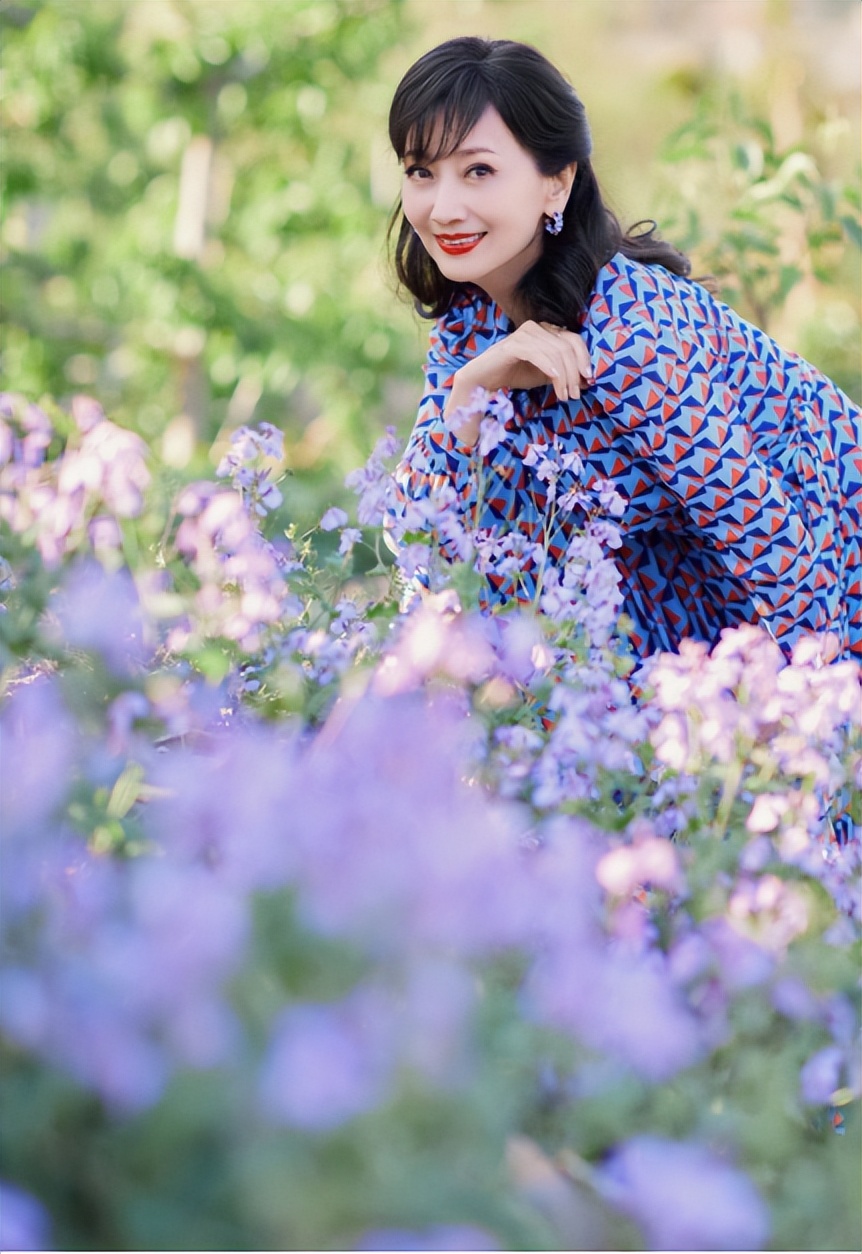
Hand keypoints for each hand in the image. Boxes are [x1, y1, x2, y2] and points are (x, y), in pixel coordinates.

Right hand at [444, 321, 593, 444]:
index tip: (588, 380)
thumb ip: (565, 374)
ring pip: (555, 352)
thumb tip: (588, 381)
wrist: (483, 380)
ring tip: (564, 395)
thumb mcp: (546, 375)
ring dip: (564, 376)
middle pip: (568, 346)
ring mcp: (525, 333)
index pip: (575, 340)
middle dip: (575, 372)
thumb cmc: (514, 375)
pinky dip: (549, 367)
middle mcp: (538, 327)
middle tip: (575, 394)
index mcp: (547, 332)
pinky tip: (555, 379)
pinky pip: (538, 354)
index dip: (585, 359)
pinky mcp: (513, 344)